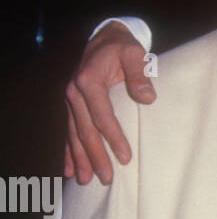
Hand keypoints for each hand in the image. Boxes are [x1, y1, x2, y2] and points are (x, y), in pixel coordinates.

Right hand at [64, 22, 153, 184]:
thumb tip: (147, 97)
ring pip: (74, 134)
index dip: (113, 138)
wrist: (105, 37)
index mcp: (89, 80)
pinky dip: (68, 151)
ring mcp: (70, 99)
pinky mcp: (72, 105)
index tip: (125, 158)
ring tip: (85, 180)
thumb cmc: (123, 47)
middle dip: (95, 156)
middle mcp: (74, 91)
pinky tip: (69, 170)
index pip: (102, 115)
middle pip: (85, 129)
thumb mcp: (134, 53)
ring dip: (79, 159)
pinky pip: (68, 131)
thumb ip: (140, 73)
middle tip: (106, 178)